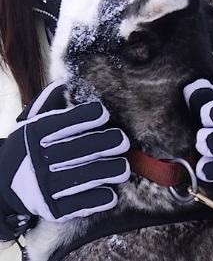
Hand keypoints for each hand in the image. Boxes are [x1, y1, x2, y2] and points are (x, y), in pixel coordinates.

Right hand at [0, 81, 129, 239]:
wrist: (2, 187)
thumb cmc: (28, 148)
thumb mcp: (31, 123)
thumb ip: (49, 103)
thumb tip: (68, 80)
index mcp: (33, 135)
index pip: (62, 124)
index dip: (85, 118)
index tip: (104, 114)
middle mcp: (37, 160)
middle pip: (76, 150)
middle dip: (103, 144)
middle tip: (122, 141)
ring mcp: (44, 187)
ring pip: (81, 178)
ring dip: (106, 172)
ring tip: (123, 168)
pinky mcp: (51, 209)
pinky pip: (77, 205)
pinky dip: (95, 199)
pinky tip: (111, 194)